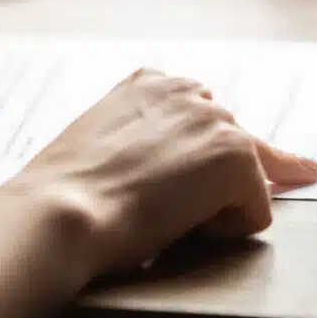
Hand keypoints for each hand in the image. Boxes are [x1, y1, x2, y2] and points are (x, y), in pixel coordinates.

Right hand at [4, 69, 316, 275]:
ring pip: (245, 182)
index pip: (203, 120)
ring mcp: (218, 120)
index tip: (214, 176)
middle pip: (234, 148)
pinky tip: (180, 227)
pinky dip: (227, 233)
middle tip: (162, 207)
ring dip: (213, 207)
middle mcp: (190, 92)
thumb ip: (142, 139)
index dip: (201, 160)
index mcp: (152, 84)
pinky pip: (257, 214)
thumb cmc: (66, 196)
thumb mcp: (99, 144)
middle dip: (212, 184)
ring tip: (160, 215)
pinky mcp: (238, 156)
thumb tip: (174, 168)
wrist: (59, 214)